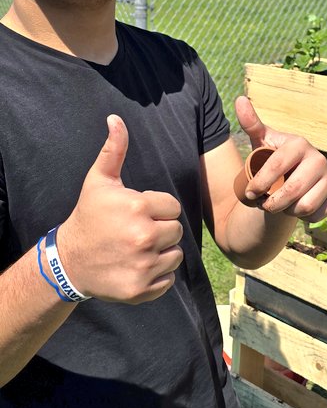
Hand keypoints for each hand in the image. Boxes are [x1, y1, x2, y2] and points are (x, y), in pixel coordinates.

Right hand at [57, 115, 182, 303]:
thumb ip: (113, 149)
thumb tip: (115, 119)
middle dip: (161, 230)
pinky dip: (157, 276)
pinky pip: (168, 280)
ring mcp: (143, 265)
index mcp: (138, 207)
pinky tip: (137, 267)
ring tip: (138, 249)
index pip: (173, 207)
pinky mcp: (141, 288)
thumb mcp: (99, 180)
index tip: (138, 213)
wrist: (69, 260)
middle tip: (137, 231)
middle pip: (176, 231)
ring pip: (176, 255)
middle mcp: (144, 237)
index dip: (157, 209)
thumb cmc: (89, 216)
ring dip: (161, 253)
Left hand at [235, 96, 326, 221]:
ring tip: (280, 203)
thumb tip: (239, 99)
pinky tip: (296, 206)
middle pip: (292, 189)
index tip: (249, 193)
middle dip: (272, 202)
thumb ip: (251, 123)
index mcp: (299, 144)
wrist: (292, 177)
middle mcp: (319, 159)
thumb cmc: (272, 158)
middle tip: (263, 204)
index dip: (260, 183)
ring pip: (304, 205)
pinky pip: (316, 214)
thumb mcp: (261, 141)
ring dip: (287, 210)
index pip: (276, 166)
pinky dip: (302, 216)